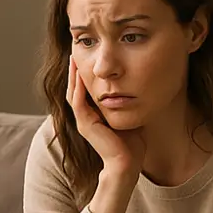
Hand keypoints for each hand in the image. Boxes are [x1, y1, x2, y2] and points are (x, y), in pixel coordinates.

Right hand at [67, 56, 145, 179]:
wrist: (128, 163)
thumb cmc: (132, 143)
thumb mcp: (129, 114)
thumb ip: (128, 100)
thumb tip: (139, 83)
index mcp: (94, 115)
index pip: (85, 89)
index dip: (85, 72)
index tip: (89, 54)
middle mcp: (85, 117)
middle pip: (75, 88)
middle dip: (75, 69)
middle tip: (76, 49)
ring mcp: (83, 121)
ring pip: (73, 92)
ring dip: (73, 75)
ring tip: (74, 57)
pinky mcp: (85, 125)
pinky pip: (78, 102)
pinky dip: (78, 87)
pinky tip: (80, 72)